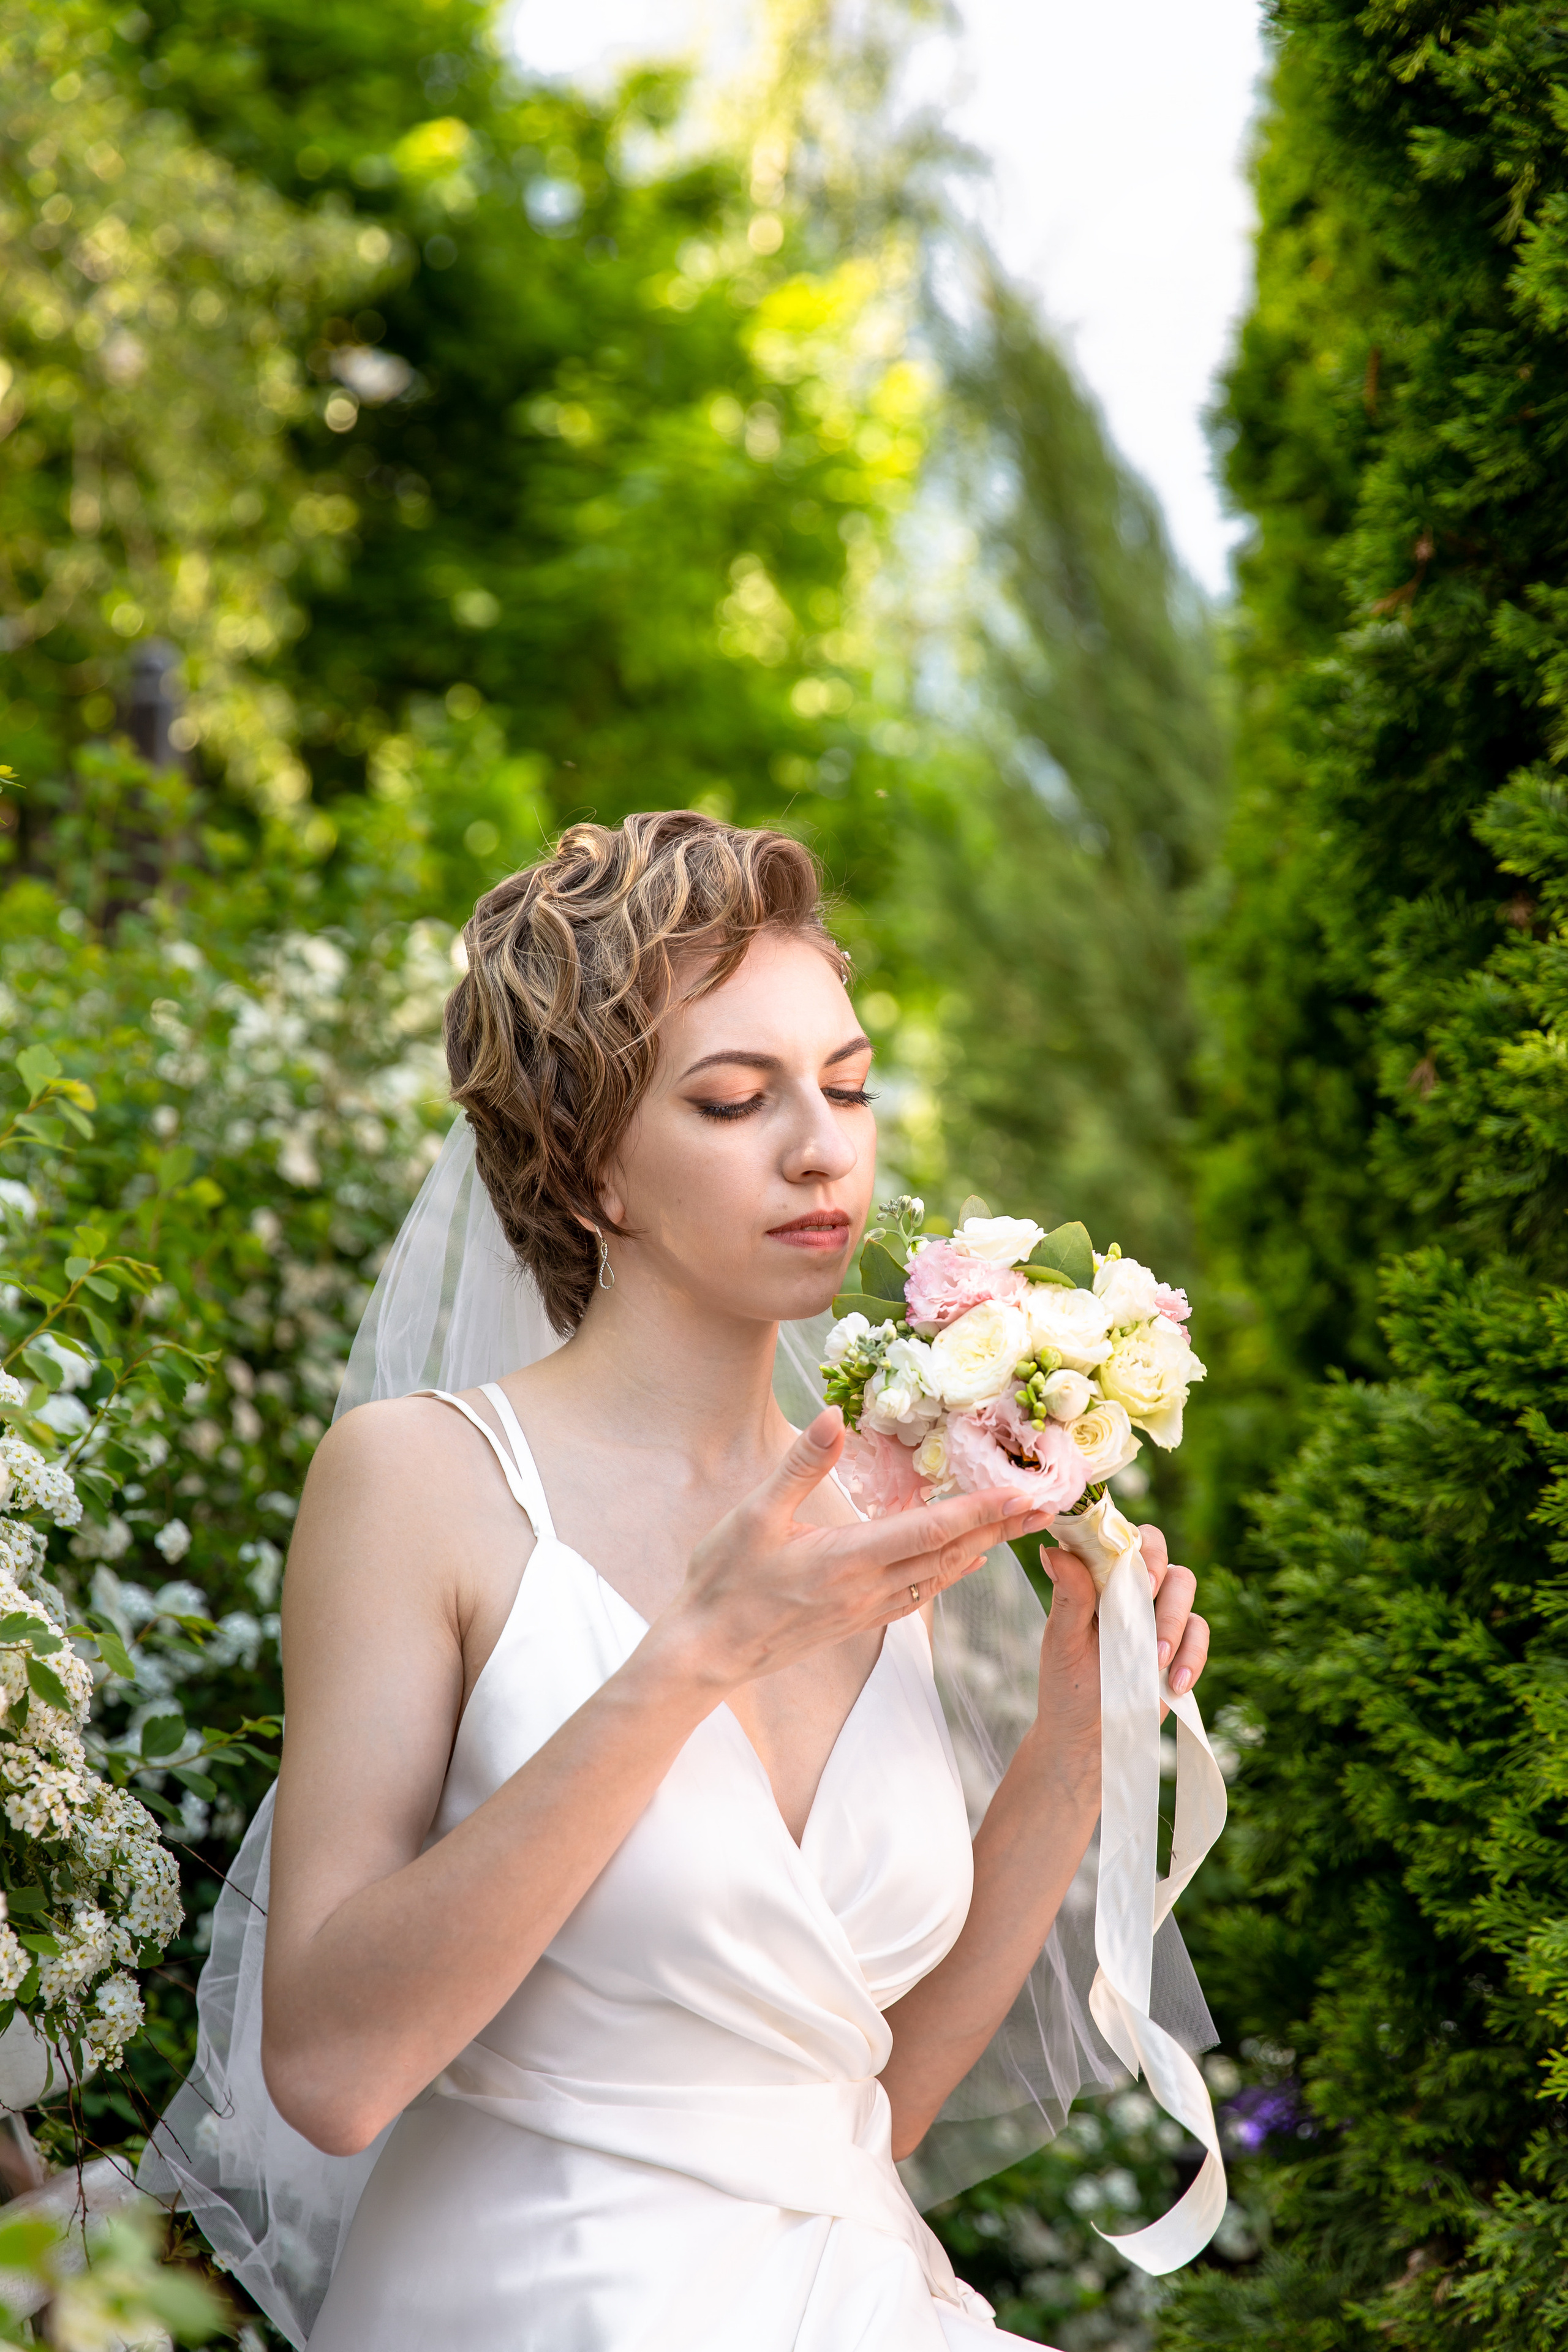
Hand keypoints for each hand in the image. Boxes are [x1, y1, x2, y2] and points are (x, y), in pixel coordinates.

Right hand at [658, 1408, 1054, 1691]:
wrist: (705, 1653)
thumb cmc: (723, 1582)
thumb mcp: (753, 1515)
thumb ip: (799, 1465)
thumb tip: (833, 1416)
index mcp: (846, 1560)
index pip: (929, 1531)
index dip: (979, 1510)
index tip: (1020, 1493)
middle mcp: (867, 1590)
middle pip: (950, 1555)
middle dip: (1001, 1528)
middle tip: (1045, 1506)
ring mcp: (864, 1610)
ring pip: (939, 1578)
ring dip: (982, 1550)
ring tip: (1016, 1528)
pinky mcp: (856, 1621)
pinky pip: (918, 1595)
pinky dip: (949, 1574)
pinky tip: (961, 1563)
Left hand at [1032, 1521, 1208, 1776]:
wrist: (1088, 1737)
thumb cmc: (1066, 1683)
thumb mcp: (1062, 1641)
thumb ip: (1067, 1595)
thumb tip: (1052, 1548)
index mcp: (1096, 1576)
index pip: (1118, 1537)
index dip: (1128, 1540)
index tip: (1128, 1563)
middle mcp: (1129, 1587)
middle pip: (1160, 1553)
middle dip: (1158, 1572)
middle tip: (1147, 1596)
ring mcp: (1158, 1614)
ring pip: (1184, 1587)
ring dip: (1174, 1619)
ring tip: (1157, 1659)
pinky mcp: (1180, 1645)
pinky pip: (1200, 1632)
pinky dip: (1193, 1654)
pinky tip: (1174, 1682)